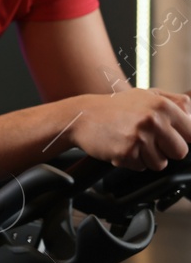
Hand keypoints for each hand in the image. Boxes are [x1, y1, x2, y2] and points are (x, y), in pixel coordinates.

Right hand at [70, 88, 190, 169]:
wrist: (81, 116)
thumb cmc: (114, 107)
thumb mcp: (147, 95)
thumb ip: (176, 103)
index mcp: (163, 106)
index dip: (180, 138)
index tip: (170, 138)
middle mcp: (153, 120)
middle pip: (180, 152)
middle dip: (166, 150)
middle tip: (149, 141)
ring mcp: (140, 137)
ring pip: (161, 163)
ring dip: (148, 158)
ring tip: (133, 143)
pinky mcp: (127, 153)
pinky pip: (141, 167)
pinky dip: (132, 161)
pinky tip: (122, 147)